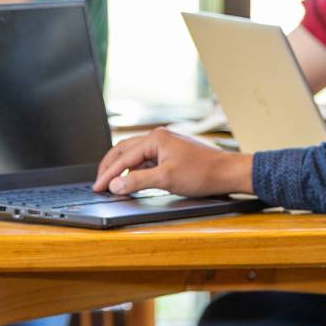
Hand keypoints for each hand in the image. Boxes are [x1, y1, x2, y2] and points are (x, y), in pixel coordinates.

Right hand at [93, 128, 253, 196]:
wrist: (227, 173)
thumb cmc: (202, 173)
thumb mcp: (166, 179)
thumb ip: (137, 181)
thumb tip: (115, 184)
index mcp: (155, 139)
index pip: (123, 157)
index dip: (107, 173)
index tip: (97, 187)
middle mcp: (159, 138)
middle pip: (124, 151)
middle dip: (110, 166)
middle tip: (99, 182)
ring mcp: (166, 145)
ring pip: (135, 156)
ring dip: (122, 169)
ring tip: (111, 183)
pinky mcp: (172, 154)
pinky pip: (147, 161)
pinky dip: (136, 171)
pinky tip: (133, 181)